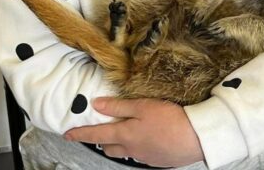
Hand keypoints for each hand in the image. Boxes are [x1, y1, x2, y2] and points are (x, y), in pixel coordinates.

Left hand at [64, 97, 204, 167]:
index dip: (81, 134)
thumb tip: (96, 105)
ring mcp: (144, 156)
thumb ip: (118, 107)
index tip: (68, 134)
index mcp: (125, 135)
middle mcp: (131, 149)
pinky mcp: (157, 159)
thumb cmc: (168, 118)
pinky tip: (144, 137)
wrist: (195, 137)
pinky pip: (139, 153)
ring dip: (118, 144)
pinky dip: (135, 146)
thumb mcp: (142, 107)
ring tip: (121, 133)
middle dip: (101, 140)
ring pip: (124, 151)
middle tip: (98, 131)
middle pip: (109, 147)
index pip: (96, 136)